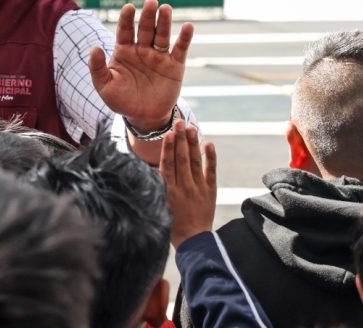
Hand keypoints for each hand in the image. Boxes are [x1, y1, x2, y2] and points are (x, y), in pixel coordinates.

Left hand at [90, 0, 193, 131]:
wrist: (143, 117)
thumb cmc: (121, 100)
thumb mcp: (104, 86)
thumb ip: (97, 68)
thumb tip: (93, 48)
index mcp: (124, 51)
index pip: (125, 30)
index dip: (126, 19)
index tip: (129, 7)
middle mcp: (142, 50)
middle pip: (145, 29)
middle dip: (148, 15)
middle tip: (151, 2)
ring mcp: (159, 56)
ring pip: (162, 35)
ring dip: (164, 22)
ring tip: (166, 8)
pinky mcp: (174, 65)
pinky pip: (180, 49)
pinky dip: (185, 38)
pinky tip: (188, 26)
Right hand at [159, 120, 216, 248]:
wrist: (193, 241)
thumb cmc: (171, 224)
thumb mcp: (159, 206)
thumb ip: (157, 188)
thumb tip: (151, 169)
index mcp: (169, 192)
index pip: (168, 165)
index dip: (168, 148)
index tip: (168, 134)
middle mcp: (184, 188)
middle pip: (181, 159)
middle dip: (180, 140)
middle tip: (179, 122)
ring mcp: (198, 188)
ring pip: (195, 162)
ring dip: (193, 144)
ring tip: (191, 128)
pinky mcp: (210, 191)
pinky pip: (211, 172)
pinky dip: (210, 158)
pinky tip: (209, 144)